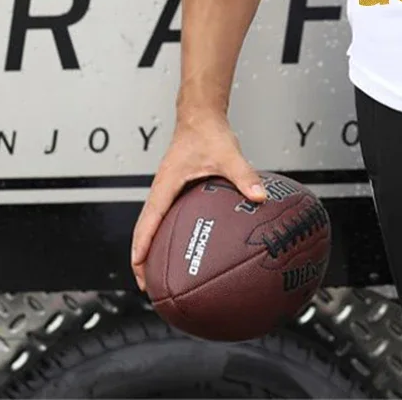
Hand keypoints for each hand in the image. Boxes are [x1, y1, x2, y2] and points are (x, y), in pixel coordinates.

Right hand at [131, 112, 265, 292]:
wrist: (201, 115)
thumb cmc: (208, 132)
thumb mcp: (228, 155)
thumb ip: (244, 176)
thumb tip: (260, 196)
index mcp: (166, 185)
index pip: (148, 222)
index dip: (141, 249)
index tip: (141, 274)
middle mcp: (162, 189)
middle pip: (144, 229)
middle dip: (142, 258)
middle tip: (149, 286)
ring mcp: (166, 189)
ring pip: (152, 223)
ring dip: (152, 247)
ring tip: (161, 273)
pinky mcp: (175, 187)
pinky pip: (165, 214)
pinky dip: (166, 232)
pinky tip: (185, 243)